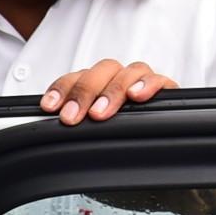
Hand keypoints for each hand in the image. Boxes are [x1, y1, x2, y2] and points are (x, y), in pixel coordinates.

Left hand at [37, 58, 176, 124]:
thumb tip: (55, 126)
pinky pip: (159, 79)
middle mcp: (118, 79)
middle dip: (83, 93)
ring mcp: (141, 82)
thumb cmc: (119, 134)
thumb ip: (76, 123)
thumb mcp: (92, 130)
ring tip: (99, 113)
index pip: (77, 78)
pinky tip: (136, 96)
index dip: (62, 89)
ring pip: (128, 73)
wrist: (156, 143)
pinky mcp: (165, 90)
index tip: (50, 106)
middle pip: (101, 71)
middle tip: (72, 117)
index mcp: (97, 84)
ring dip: (111, 91)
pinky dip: (147, 85)